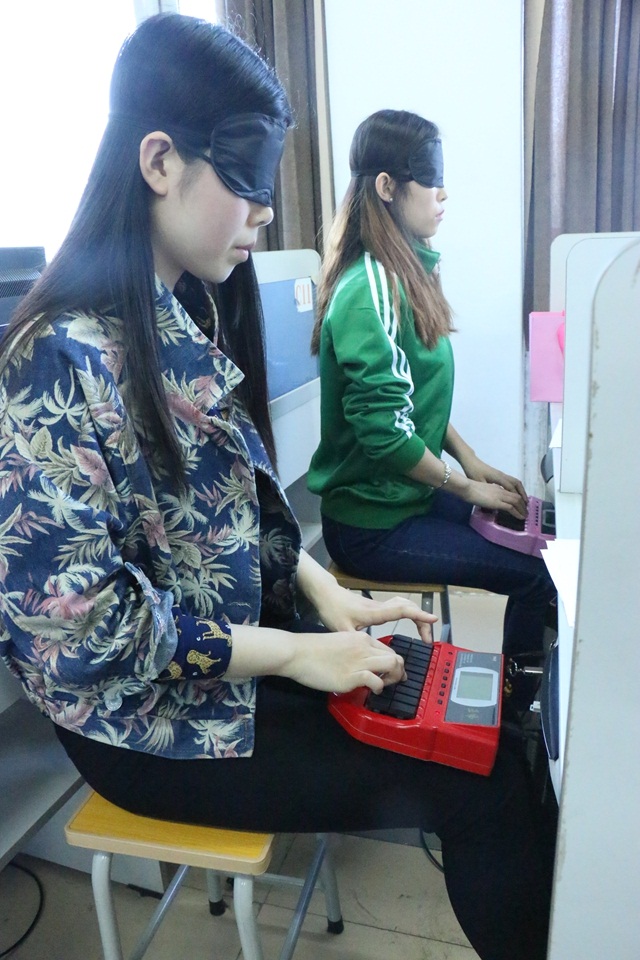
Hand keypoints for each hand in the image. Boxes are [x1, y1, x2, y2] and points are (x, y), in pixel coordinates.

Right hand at [284, 630, 407, 693]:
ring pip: (392, 666)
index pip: (388, 649)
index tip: (391, 674)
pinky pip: (376, 681)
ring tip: (382, 686)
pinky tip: (371, 690)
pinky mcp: (352, 675)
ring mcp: (359, 661)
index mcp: (361, 638)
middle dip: (398, 672)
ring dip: (392, 679)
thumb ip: (354, 652)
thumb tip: (362, 666)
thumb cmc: (313, 650)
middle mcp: (364, 647)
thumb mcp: (340, 644)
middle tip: (391, 682)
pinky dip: (378, 688)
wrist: (297, 653)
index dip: (394, 663)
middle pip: (395, 657)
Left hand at [312, 580, 435, 643]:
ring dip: (417, 616)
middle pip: (408, 607)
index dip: (418, 614)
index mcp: (374, 613)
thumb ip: (355, 643)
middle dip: (422, 620)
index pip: (401, 610)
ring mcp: (379, 605)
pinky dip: (410, 613)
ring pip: (405, 605)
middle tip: (428, 639)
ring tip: (423, 633)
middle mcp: (380, 607)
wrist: (326, 594)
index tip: (433, 619)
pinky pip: (399, 607)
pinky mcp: (377, 606)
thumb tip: (365, 659)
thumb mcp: (341, 629)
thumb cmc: (332, 609)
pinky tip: (411, 622)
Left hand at [458, 454, 527, 516]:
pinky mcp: (499, 475)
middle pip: (517, 484)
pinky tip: (514, 494)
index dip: (517, 496)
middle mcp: (502, 475)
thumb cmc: (473, 472)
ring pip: (515, 481)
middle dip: (522, 493)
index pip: (511, 488)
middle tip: (526, 504)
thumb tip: (492, 504)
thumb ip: (486, 492)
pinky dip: (515, 487)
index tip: (522, 505)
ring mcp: (501, 474)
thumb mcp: (478, 483)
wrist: (470, 461)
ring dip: (520, 490)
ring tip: (523, 499)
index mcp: (498, 478)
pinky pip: (511, 481)